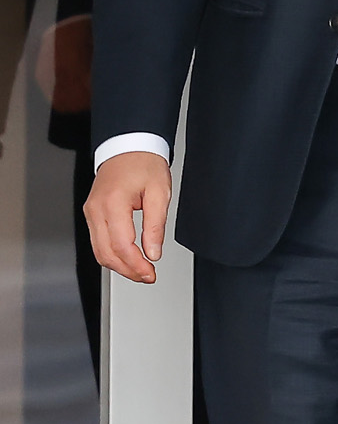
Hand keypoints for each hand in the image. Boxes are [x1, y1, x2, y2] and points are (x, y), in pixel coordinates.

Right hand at [84, 152, 172, 283]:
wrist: (129, 147)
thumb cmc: (144, 164)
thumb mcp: (160, 192)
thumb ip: (156, 225)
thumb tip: (153, 252)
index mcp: (113, 203)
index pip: (121, 245)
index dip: (136, 264)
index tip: (151, 272)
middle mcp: (96, 210)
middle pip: (106, 253)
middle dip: (127, 270)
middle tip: (147, 276)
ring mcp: (90, 212)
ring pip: (99, 251)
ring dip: (118, 265)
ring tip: (140, 271)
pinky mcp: (91, 214)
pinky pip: (98, 241)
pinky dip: (112, 254)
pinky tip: (127, 259)